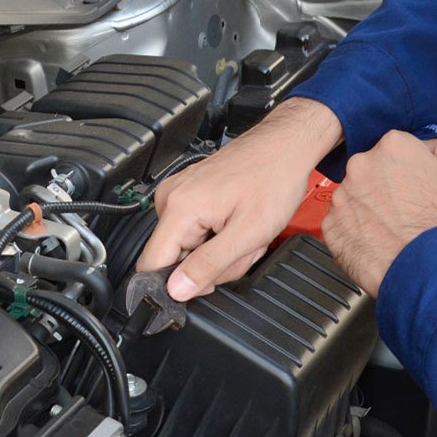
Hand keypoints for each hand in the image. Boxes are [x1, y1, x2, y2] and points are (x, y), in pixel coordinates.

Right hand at [137, 98, 343, 299]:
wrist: (286, 146)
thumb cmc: (273, 179)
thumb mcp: (247, 233)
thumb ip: (208, 265)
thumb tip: (176, 290)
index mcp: (179, 208)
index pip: (151, 265)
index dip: (178, 284)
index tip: (207, 281)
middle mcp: (171, 198)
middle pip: (175, 258)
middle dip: (211, 265)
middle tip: (242, 248)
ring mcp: (180, 193)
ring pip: (189, 248)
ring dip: (220, 251)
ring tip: (244, 233)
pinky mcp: (191, 193)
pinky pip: (196, 231)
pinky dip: (219, 235)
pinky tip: (238, 223)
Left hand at [320, 131, 436, 295]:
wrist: (429, 273)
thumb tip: (429, 147)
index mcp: (393, 147)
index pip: (397, 148)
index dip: (409, 168)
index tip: (415, 184)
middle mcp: (361, 166)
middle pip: (372, 170)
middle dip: (385, 186)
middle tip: (405, 209)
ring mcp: (342, 197)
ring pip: (355, 196)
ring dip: (369, 208)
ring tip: (393, 228)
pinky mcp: (330, 226)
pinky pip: (342, 223)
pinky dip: (356, 231)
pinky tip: (378, 241)